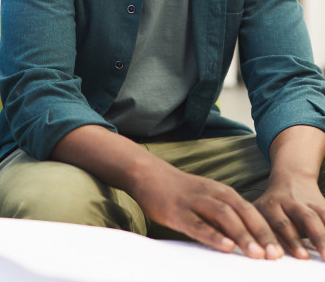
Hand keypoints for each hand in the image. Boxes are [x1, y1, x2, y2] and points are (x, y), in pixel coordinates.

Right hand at [132, 160, 283, 258]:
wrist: (147, 173)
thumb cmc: (179, 190)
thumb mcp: (206, 197)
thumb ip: (224, 215)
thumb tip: (246, 240)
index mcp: (221, 192)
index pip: (250, 211)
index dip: (267, 230)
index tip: (281, 250)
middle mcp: (211, 194)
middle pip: (242, 213)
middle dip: (261, 234)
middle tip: (275, 255)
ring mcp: (194, 202)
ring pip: (223, 217)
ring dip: (242, 235)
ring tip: (256, 254)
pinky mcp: (177, 211)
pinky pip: (197, 224)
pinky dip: (213, 234)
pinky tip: (225, 246)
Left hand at [254, 173, 324, 259]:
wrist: (292, 177)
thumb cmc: (274, 206)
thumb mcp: (262, 213)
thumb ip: (262, 233)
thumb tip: (261, 255)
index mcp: (266, 208)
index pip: (265, 225)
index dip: (270, 239)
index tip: (275, 254)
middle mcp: (282, 204)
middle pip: (286, 222)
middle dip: (294, 239)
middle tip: (302, 257)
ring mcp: (302, 203)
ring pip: (310, 218)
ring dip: (320, 237)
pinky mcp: (320, 204)